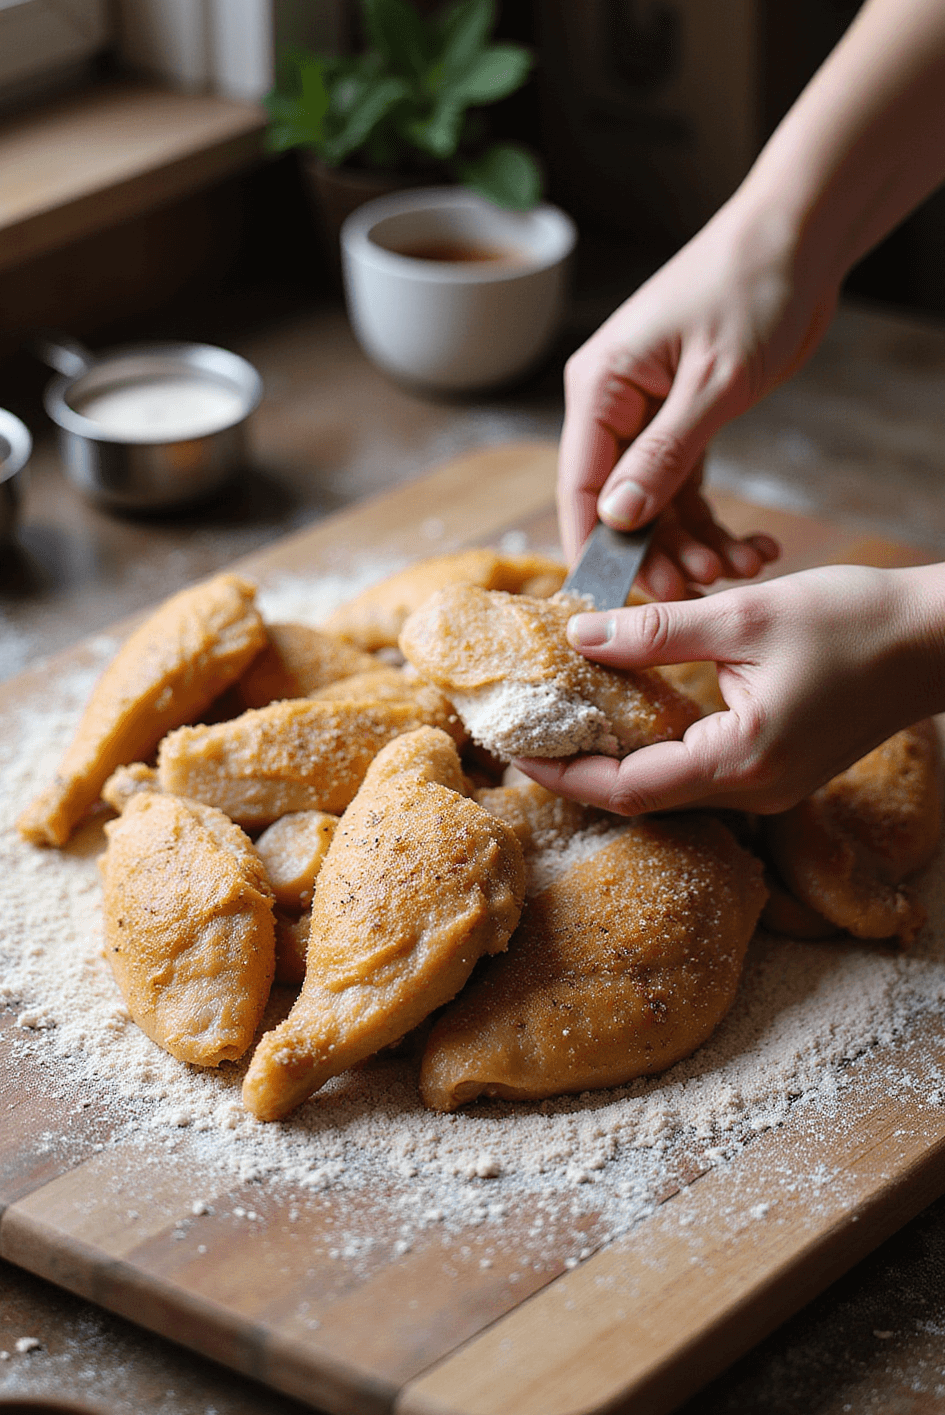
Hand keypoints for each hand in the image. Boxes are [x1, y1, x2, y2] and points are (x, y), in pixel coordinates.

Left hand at [518, 565, 944, 815]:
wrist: (938, 639)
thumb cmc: (854, 621)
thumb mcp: (744, 615)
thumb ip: (657, 631)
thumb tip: (579, 635)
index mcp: (739, 763)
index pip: (626, 789)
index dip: (562, 773)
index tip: (512, 749)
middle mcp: (752, 792)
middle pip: (641, 799)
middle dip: (577, 772)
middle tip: (520, 736)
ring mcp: (768, 789)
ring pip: (668, 789)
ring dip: (613, 763)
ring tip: (558, 724)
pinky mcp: (777, 771)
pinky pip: (698, 773)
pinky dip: (654, 750)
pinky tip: (624, 716)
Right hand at [558, 195, 839, 597]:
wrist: (798, 241)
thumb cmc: (750, 291)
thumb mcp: (712, 382)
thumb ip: (663, 455)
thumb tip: (617, 519)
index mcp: (599, 387)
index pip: (581, 485)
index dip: (599, 547)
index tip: (622, 598)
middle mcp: (613, 404)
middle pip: (617, 504)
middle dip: (656, 552)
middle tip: (697, 590)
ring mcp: (646, 414)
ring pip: (655, 504)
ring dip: (692, 543)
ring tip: (737, 567)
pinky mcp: (682, 421)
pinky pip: (685, 488)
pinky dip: (712, 521)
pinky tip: (749, 545)